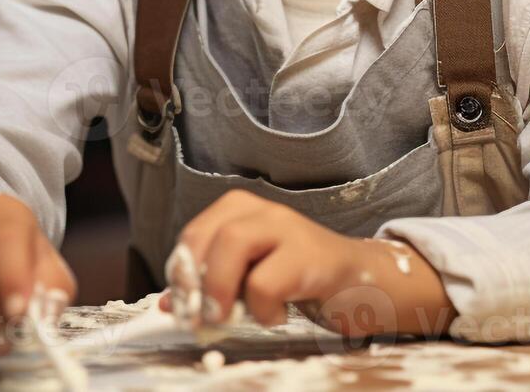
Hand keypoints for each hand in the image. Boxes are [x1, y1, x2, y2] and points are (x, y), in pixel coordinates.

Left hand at [159, 189, 454, 336]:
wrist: (362, 282)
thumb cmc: (301, 280)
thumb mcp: (249, 278)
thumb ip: (211, 285)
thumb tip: (167, 306)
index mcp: (240, 210)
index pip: (192, 235)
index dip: (179, 275)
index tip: (182, 308)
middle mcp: (263, 210)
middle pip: (206, 237)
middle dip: (194, 284)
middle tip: (202, 318)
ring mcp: (289, 228)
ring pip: (232, 245)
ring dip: (221, 291)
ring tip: (234, 317)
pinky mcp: (310, 255)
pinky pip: (266, 283)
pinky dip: (263, 311)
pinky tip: (279, 314)